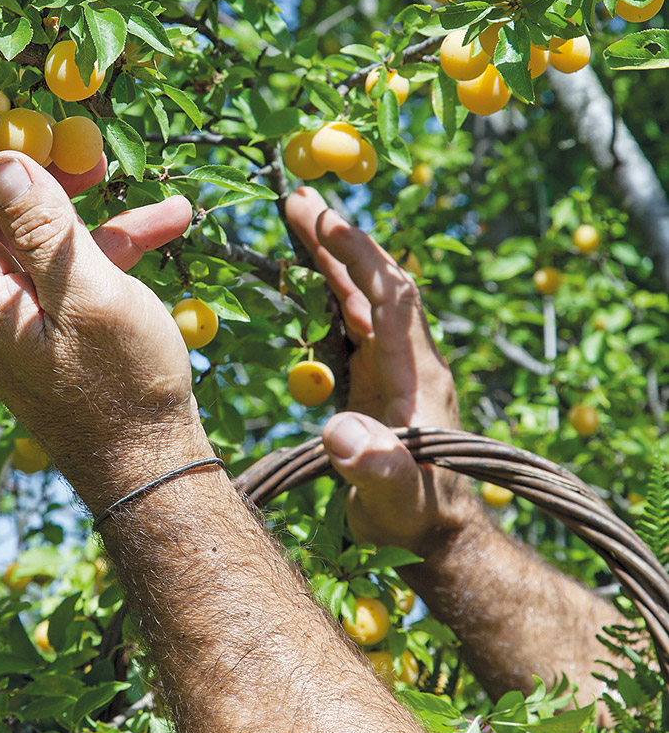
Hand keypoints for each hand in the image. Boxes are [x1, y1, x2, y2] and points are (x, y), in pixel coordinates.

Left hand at [0, 96, 208, 514]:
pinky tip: (165, 219)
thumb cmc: (124, 384)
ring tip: (98, 163)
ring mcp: (11, 319)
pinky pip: (58, 268)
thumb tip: (0, 159)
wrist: (149, 465)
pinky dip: (99, 238)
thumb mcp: (89, 294)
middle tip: (17, 122)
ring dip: (49, 195)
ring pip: (10, 236)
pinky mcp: (45, 328)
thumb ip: (42, 225)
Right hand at [285, 187, 474, 554]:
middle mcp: (408, 359)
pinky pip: (352, 321)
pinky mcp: (379, 379)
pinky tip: (305, 279)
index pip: (392, 295)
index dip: (361, 256)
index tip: (327, 219)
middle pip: (374, 282)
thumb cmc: (414, 516)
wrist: (436, 533)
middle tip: (296, 199)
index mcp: (416, 373)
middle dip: (338, 240)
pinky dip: (328, 290)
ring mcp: (395, 366)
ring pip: (362, 296)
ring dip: (331, 258)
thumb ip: (375, 467)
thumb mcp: (393, 497)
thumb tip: (342, 433)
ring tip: (296, 220)